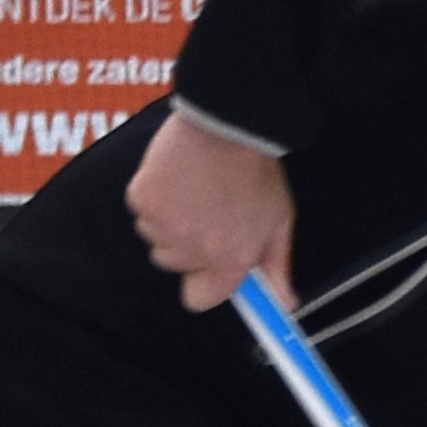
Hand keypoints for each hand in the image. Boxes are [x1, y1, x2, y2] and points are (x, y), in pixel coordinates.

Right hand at [128, 110, 294, 309]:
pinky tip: (178, 175)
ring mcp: (163, 225)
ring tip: (195, 188)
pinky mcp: (142, 199)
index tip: (210, 266)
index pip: (199, 299)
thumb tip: (285, 304)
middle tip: (208, 211)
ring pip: (156, 236)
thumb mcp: (278, 220)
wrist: (229, 123)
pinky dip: (154, 196)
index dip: (203, 283)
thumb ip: (276, 266)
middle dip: (188, 244)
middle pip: (175, 264)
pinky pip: (141, 210)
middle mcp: (192, 249)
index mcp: (228, 259)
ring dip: (170, 219)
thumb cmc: (256, 170)